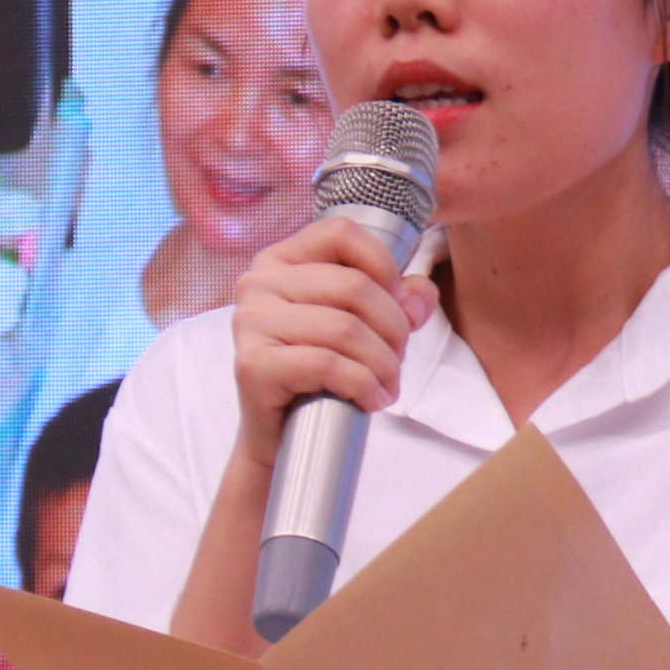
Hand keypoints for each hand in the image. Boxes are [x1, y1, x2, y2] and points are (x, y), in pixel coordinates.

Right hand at [228, 218, 439, 469]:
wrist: (280, 437)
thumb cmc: (320, 373)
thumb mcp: (363, 326)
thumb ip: (398, 299)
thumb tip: (419, 297)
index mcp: (281, 259)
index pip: (342, 232)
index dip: (384, 267)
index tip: (399, 305)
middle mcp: (258, 283)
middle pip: (353, 286)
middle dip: (393, 327)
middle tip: (397, 359)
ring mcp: (250, 323)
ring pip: (345, 328)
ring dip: (383, 363)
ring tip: (387, 385)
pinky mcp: (253, 365)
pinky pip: (327, 364)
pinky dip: (363, 385)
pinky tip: (371, 399)